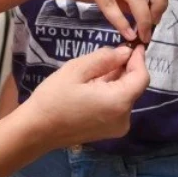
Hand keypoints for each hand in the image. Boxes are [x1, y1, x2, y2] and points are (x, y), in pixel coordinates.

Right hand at [20, 44, 149, 147]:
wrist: (36, 130)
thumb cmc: (54, 98)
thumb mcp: (77, 70)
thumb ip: (105, 59)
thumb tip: (126, 52)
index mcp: (119, 102)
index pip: (141, 77)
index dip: (139, 59)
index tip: (133, 45)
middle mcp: (124, 118)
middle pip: (134, 87)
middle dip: (124, 69)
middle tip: (108, 55)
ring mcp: (117, 128)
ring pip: (125, 96)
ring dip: (116, 81)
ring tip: (94, 72)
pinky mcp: (109, 132)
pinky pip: (117, 106)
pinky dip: (111, 93)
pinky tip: (92, 87)